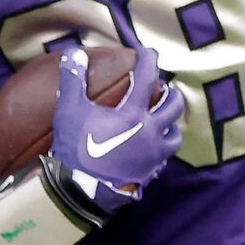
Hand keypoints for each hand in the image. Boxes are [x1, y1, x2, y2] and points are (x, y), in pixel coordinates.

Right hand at [47, 45, 184, 217]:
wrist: (79, 193)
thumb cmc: (75, 149)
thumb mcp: (69, 111)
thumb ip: (73, 80)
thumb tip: (73, 53)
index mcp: (134, 115)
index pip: (148, 77)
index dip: (148, 59)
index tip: (146, 52)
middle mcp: (151, 134)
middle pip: (174, 107)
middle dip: (171, 94)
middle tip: (163, 89)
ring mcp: (153, 157)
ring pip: (175, 137)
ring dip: (171, 125)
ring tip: (162, 121)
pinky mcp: (149, 175)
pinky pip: (163, 160)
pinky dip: (160, 150)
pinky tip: (150, 149)